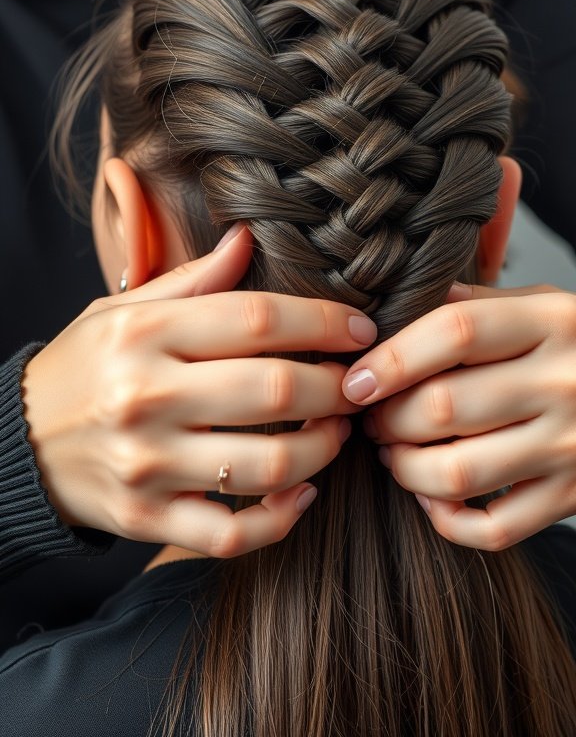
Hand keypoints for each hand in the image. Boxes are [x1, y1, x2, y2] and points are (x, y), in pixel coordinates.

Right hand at [23, 225, 374, 557]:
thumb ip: (190, 281)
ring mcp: (147, 465)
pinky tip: (302, 493)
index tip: (359, 329)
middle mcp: (145, 397)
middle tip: (355, 383)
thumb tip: (246, 239)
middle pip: (274, 390)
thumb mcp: (122, 310)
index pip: (256, 318)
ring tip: (336, 431)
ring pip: (266, 465)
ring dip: (322, 448)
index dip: (323, 321)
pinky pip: (233, 533)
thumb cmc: (83, 366)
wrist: (16, 443)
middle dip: (335, 386)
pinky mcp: (148, 519)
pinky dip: (282, 518)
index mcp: (144, 334)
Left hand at [343, 283, 575, 550]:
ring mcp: (571, 447)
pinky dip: (448, 520)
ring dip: (405, 468)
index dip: (392, 358)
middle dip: (387, 417)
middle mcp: (563, 384)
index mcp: (552, 323)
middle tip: (370, 416)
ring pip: (460, 472)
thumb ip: (475, 304)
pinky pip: (496, 528)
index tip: (354, 379)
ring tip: (392, 453)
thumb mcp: (543, 304)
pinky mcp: (574, 498)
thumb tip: (394, 310)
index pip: (455, 333)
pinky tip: (433, 497)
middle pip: (445, 406)